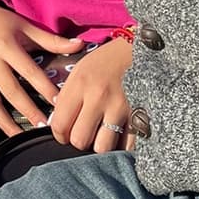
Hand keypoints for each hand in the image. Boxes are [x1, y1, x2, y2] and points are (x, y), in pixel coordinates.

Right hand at [0, 2, 86, 135]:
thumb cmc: (6, 23)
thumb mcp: (28, 27)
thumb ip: (52, 40)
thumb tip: (80, 45)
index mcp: (7, 46)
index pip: (28, 71)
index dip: (44, 87)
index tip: (58, 103)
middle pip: (12, 90)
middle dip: (29, 109)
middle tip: (46, 125)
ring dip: (10, 121)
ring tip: (26, 135)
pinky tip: (11, 133)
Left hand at [48, 34, 133, 151]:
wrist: (139, 51)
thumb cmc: (106, 62)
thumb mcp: (79, 71)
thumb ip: (67, 98)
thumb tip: (57, 125)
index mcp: (81, 84)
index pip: (60, 125)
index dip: (60, 135)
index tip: (65, 133)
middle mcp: (99, 97)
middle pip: (80, 140)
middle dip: (80, 141)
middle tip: (85, 133)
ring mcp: (121, 108)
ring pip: (103, 148)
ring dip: (101, 145)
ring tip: (102, 135)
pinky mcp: (140, 116)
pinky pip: (127, 147)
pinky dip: (121, 147)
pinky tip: (119, 136)